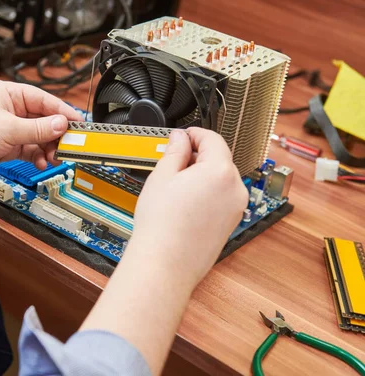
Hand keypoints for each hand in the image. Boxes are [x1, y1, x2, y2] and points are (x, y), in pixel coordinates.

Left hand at [0, 80, 82, 181]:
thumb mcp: (9, 129)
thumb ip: (39, 129)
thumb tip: (62, 124)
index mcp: (9, 94)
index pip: (44, 101)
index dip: (63, 112)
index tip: (78, 124)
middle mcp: (10, 109)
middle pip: (43, 120)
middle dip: (56, 134)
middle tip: (70, 145)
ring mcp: (8, 129)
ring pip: (38, 137)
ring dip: (48, 148)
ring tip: (54, 157)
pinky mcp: (5, 146)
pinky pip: (29, 150)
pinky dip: (37, 156)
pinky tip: (42, 162)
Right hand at [132, 127, 247, 285]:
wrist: (165, 263)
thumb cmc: (162, 226)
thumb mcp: (162, 177)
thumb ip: (175, 151)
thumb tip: (181, 138)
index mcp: (221, 171)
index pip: (212, 139)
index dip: (194, 134)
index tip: (181, 136)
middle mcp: (235, 189)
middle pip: (219, 159)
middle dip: (197, 156)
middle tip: (172, 163)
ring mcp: (236, 207)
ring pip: (220, 179)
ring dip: (202, 175)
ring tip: (175, 188)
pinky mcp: (231, 222)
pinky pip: (221, 197)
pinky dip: (207, 193)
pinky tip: (184, 204)